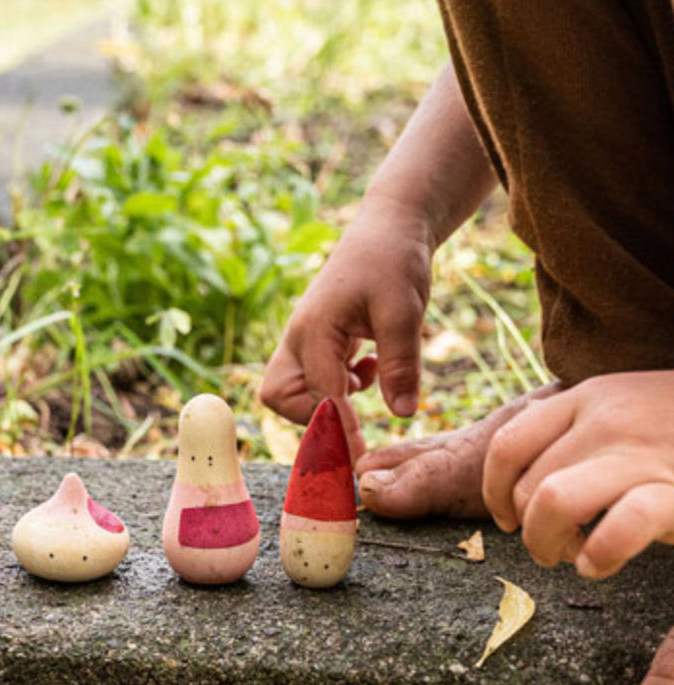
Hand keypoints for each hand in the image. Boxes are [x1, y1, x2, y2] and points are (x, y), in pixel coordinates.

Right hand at [260, 193, 434, 458]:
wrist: (390, 227)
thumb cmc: (394, 260)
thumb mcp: (405, 311)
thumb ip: (401, 364)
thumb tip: (402, 414)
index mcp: (314, 329)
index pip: (320, 395)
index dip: (340, 428)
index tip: (359, 457)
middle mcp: (299, 338)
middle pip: (279, 398)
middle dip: (312, 417)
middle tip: (354, 414)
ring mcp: (304, 341)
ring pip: (289, 393)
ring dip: (323, 403)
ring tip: (366, 379)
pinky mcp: (317, 344)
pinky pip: (309, 382)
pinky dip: (334, 389)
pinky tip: (367, 369)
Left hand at [482, 371, 673, 577]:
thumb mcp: (625, 410)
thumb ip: (576, 429)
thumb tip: (518, 481)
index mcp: (589, 397)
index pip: (506, 445)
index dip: (495, 492)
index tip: (507, 520)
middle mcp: (610, 420)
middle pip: (527, 486)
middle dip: (529, 531)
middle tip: (554, 547)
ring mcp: (645, 454)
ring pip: (552, 501)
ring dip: (548, 544)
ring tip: (570, 558)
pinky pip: (618, 528)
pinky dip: (597, 556)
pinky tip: (599, 566)